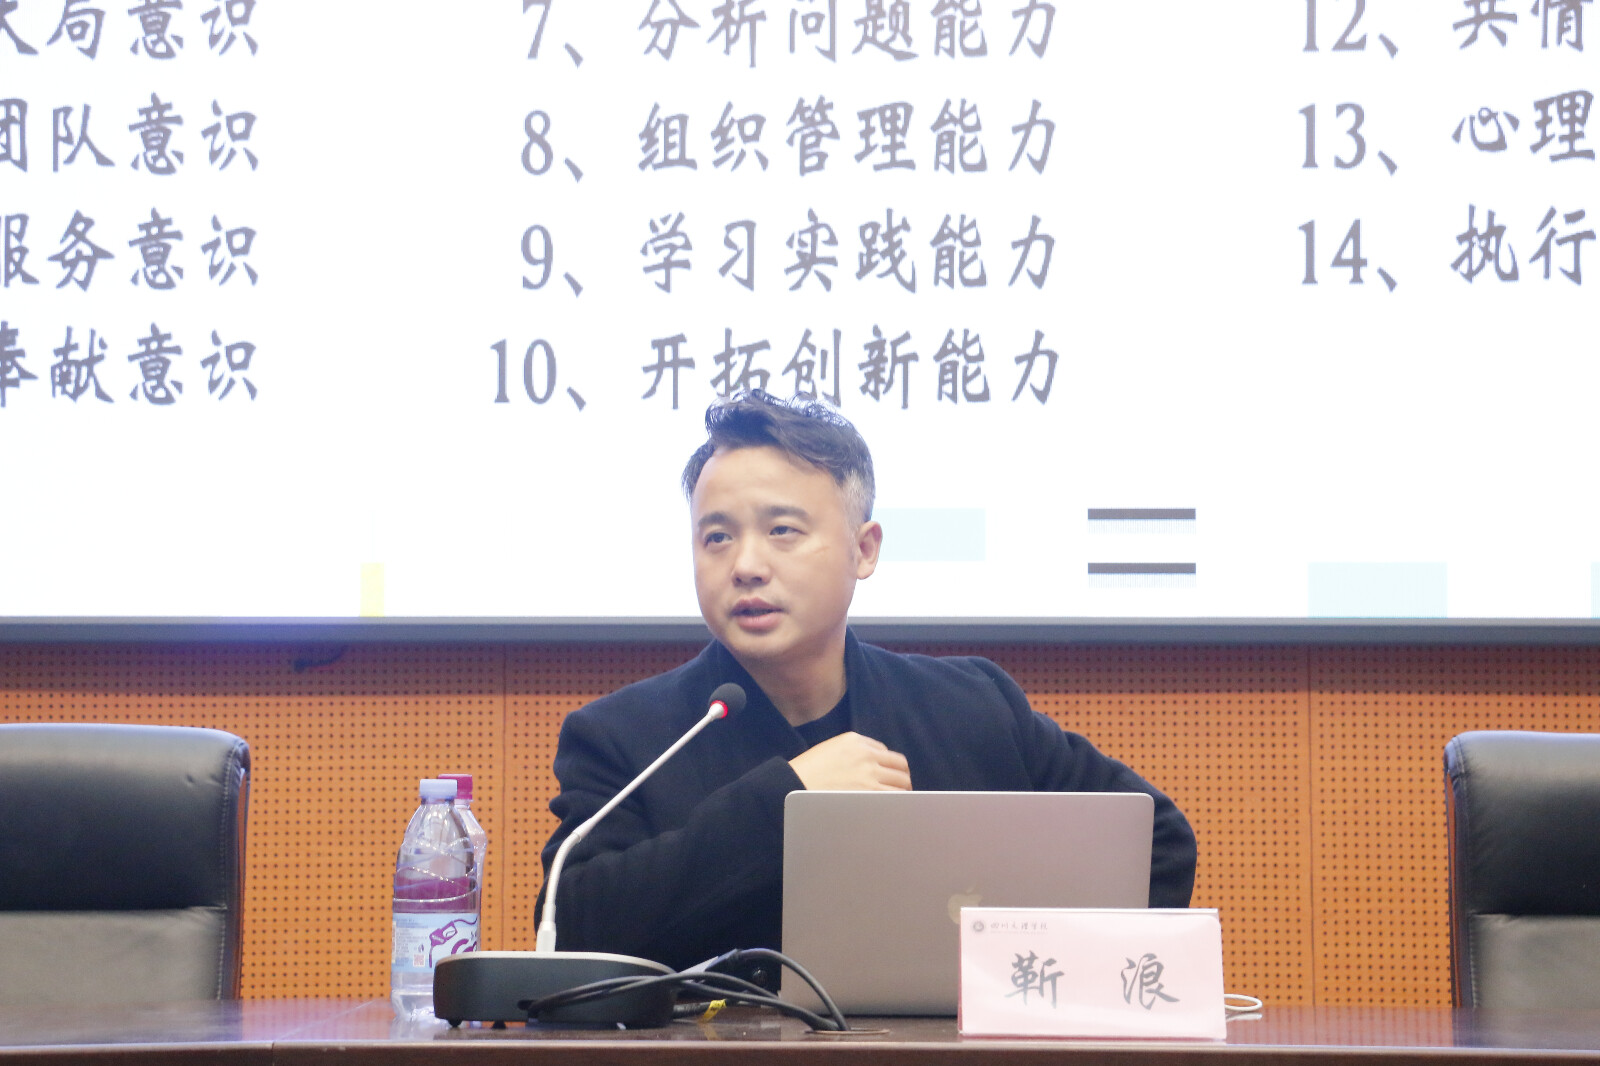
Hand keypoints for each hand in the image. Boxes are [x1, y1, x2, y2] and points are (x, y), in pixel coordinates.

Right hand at [789, 732, 910, 791]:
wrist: (792, 787)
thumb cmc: (807, 772)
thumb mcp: (830, 749)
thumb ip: (852, 752)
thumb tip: (871, 765)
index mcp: (856, 741)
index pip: (886, 752)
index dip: (887, 766)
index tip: (884, 776)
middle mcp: (867, 755)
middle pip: (900, 766)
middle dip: (900, 777)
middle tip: (896, 790)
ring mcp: (871, 776)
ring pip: (902, 782)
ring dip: (902, 791)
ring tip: (896, 802)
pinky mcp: (870, 794)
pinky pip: (895, 798)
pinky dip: (898, 802)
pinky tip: (892, 808)